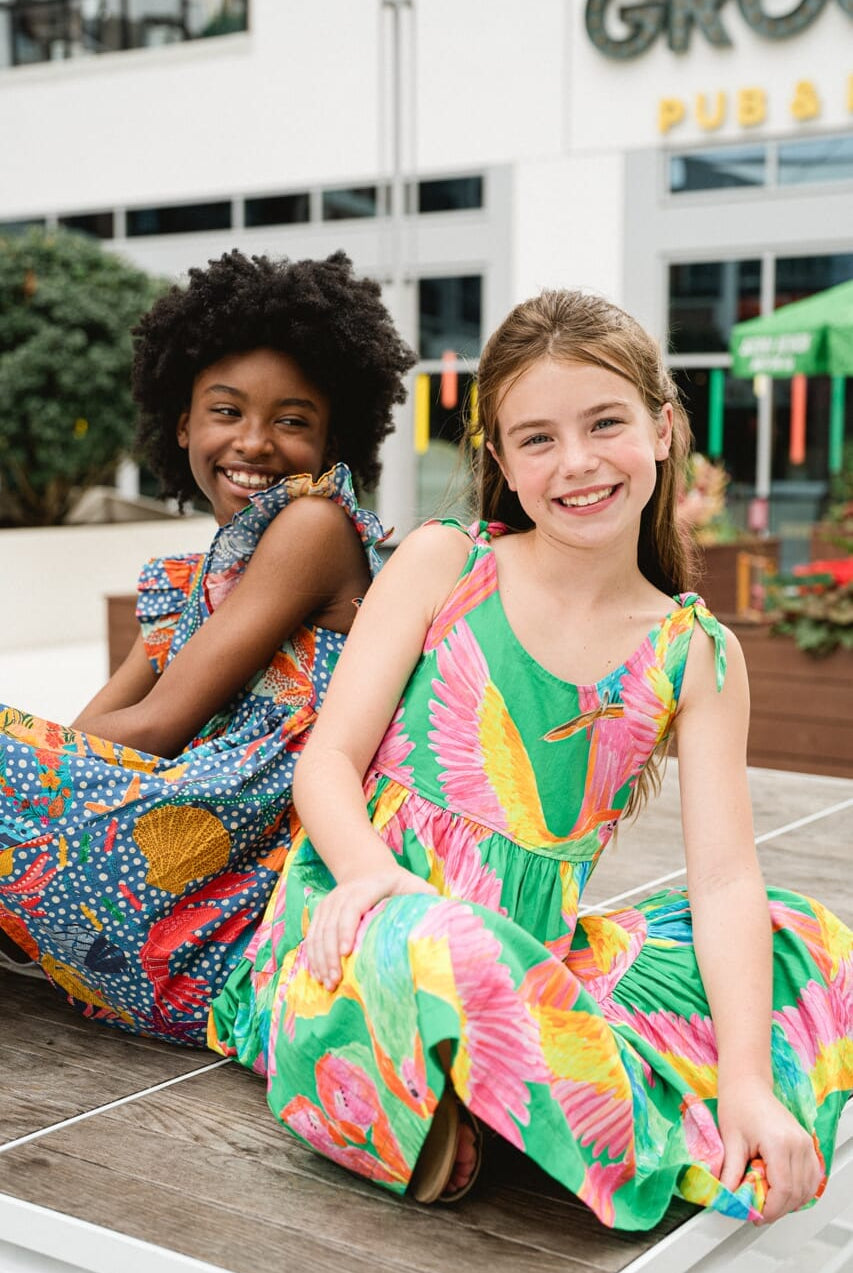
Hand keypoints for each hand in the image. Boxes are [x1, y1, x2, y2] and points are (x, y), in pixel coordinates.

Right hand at [305, 866, 436, 989]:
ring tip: (328, 983)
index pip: (351, 908)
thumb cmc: (398, 884)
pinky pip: (313, 936)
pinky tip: (319, 976)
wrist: (368, 871)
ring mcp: (329, 904)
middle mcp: (342, 895)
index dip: (346, 930)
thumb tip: (443, 916)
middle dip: (330, 954)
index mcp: (366, 888)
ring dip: (320, 959)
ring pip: (319, 932)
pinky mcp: (322, 914)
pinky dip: (313, 956)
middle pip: (331, 924)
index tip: (346, 953)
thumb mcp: (413, 885)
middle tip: (336, 979)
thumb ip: (426, 897)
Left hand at [717, 1077, 823, 1223]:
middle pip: (797, 1192)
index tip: (756, 1216)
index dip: (771, 1209)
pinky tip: (783, 1192)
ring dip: (790, 1202)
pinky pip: (811, 1176)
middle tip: (759, 1213)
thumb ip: (731, 1172)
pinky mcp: (806, 1144)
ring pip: (807, 1188)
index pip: (784, 1189)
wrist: (748, 1083)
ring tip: (769, 1203)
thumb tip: (728, 1197)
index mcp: (779, 1143)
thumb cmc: (738, 1104)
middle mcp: (798, 1144)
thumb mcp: (730, 1140)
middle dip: (778, 1209)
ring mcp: (805, 1143)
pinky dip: (800, 1190)